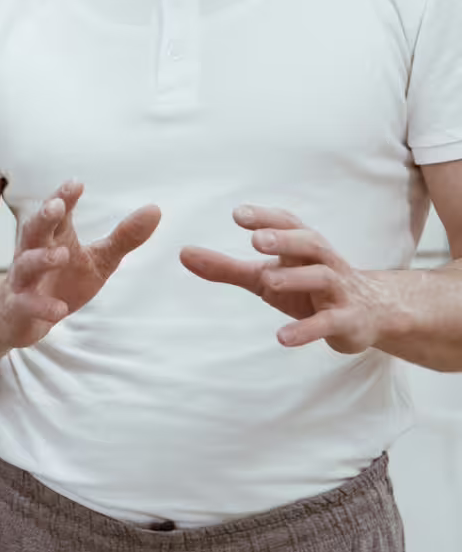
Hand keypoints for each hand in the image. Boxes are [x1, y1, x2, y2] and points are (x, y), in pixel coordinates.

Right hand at [0, 180, 160, 348]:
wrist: (21, 316)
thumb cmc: (62, 281)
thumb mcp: (99, 259)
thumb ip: (124, 237)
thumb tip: (155, 209)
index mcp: (54, 238)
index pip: (58, 214)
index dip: (64, 198)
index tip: (76, 184)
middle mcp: (33, 254)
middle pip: (34, 231)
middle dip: (43, 218)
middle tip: (56, 206)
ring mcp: (23, 281)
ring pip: (26, 265)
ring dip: (42, 259)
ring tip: (62, 255)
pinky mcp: (19, 308)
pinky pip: (27, 305)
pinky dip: (41, 306)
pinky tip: (59, 309)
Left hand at [181, 206, 395, 352]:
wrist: (369, 315)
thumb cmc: (306, 288)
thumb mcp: (263, 277)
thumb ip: (225, 266)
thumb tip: (183, 253)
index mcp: (303, 248)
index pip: (288, 224)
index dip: (266, 217)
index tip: (238, 214)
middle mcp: (324, 263)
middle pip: (310, 243)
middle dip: (285, 240)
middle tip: (255, 240)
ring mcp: (338, 291)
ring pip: (323, 277)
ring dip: (297, 277)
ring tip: (268, 280)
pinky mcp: (348, 320)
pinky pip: (329, 322)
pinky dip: (308, 329)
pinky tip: (282, 337)